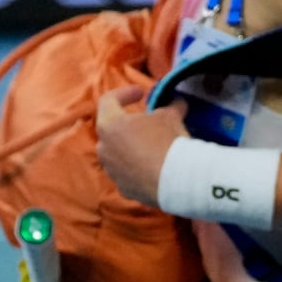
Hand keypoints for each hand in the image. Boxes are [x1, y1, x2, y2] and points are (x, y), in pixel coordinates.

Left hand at [95, 85, 188, 206]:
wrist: (175, 180)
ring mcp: (112, 171)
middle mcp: (104, 149)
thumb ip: (170, 107)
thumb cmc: (166, 140)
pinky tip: (156, 167)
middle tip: (148, 122)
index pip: (108, 101)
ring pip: (118, 154)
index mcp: (110, 125)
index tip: (141, 93)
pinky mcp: (123, 189)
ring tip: (152, 146)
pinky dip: (138, 167)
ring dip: (131, 147)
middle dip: (128, 124)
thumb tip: (177, 102)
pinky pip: (128, 173)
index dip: (125, 93)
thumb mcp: (170, 116)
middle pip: (112, 130)